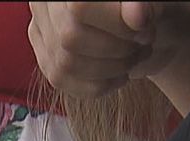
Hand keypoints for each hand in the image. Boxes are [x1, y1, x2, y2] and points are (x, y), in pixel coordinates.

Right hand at [29, 2, 154, 97]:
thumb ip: (143, 4)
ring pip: (66, 64)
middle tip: (142, 44)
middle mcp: (44, 4)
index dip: (115, 25)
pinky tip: (119, 74)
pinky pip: (64, 81)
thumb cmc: (141, 5)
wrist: (136, 18)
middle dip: (117, 49)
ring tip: (134, 57)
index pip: (79, 9)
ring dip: (111, 69)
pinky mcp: (46, 60)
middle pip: (70, 39)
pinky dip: (99, 84)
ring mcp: (41, 34)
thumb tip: (137, 16)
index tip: (144, 28)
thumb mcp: (149, 0)